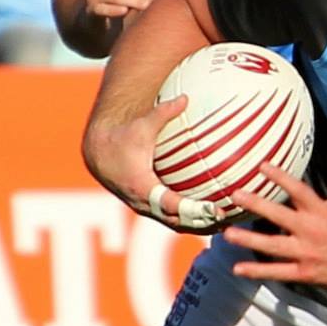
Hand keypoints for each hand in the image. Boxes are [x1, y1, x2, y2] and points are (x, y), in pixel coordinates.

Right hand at [83, 92, 224, 231]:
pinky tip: (211, 220)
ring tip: (225, 224)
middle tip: (228, 218)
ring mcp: (144, 208)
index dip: (195, 210)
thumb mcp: (142, 126)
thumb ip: (163, 113)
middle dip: (201, 223)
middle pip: (177, 221)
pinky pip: (170, 220)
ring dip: (198, 227)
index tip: (216, 210)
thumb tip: (185, 98)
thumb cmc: (122, 137)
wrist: (98, 153)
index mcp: (142, 186)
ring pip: (174, 225)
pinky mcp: (147, 208)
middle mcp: (143, 202)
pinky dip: (189, 223)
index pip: (172, 204)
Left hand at [225, 142, 326, 291]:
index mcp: (322, 211)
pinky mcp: (305, 272)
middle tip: (236, 195)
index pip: (300, 191)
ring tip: (228, 234)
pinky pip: (278, 272)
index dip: (281, 178)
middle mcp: (312, 230)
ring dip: (250, 240)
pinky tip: (238, 268)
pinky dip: (258, 271)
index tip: (262, 166)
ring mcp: (307, 253)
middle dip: (258, 205)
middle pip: (281, 216)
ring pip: (274, 246)